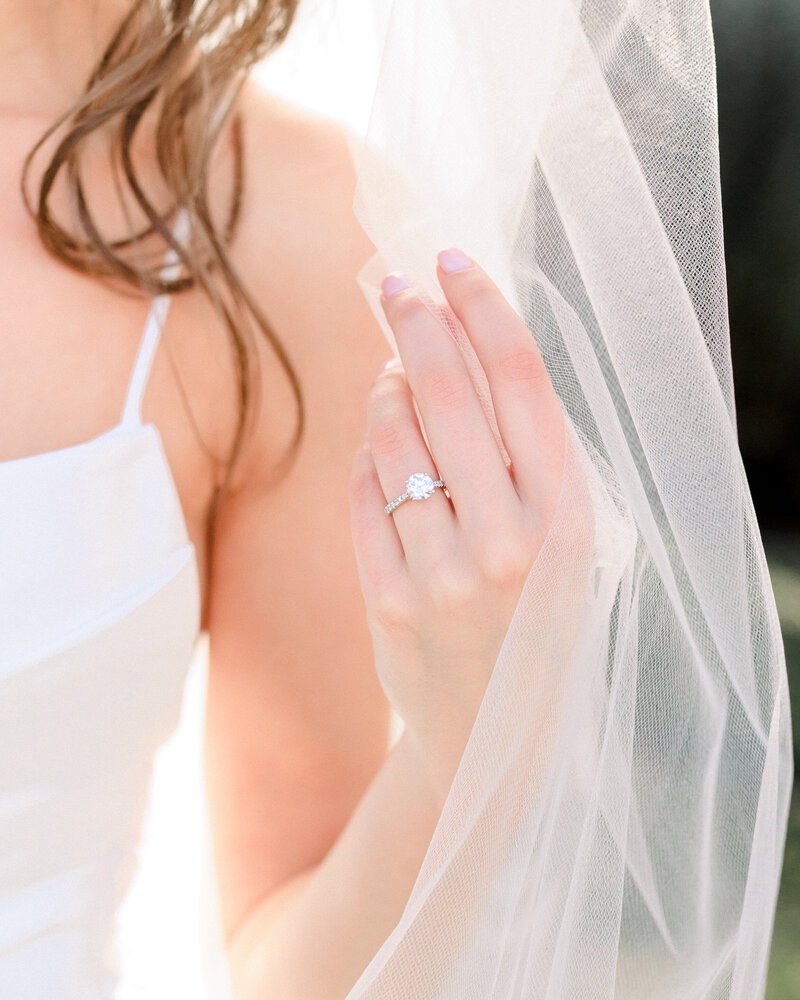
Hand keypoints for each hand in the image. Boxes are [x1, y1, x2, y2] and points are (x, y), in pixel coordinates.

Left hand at [349, 249, 583, 789]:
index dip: (483, 308)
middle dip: (418, 322)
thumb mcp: (562, 541)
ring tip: (393, 378)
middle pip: (450, 394)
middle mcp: (509, 542)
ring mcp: (444, 576)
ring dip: (385, 391)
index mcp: (568, 516)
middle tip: (395, 284)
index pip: (521, 382)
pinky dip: (366, 459)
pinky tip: (378, 447)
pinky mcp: (389, 603)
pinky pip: (364, 496)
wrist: (498, 734)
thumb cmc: (534, 618)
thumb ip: (522, 457)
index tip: (451, 261)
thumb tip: (440, 356)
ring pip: (393, 439)